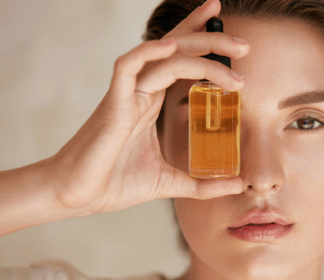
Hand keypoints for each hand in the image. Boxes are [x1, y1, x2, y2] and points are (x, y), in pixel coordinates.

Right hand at [48, 0, 249, 214]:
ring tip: (236, 52)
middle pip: (178, 50)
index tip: (234, 41)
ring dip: (200, 47)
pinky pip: (127, 68)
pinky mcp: (113, 106)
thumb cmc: (114, 184)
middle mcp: (142, 92)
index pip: (180, 62)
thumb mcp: (169, 182)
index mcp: (152, 103)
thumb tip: (238, 185)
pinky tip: (171, 47)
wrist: (78, 197)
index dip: (202, 42)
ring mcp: (127, 96)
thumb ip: (202, 183)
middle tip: (245, 43)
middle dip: (211, 38)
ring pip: (163, 55)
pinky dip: (147, 53)